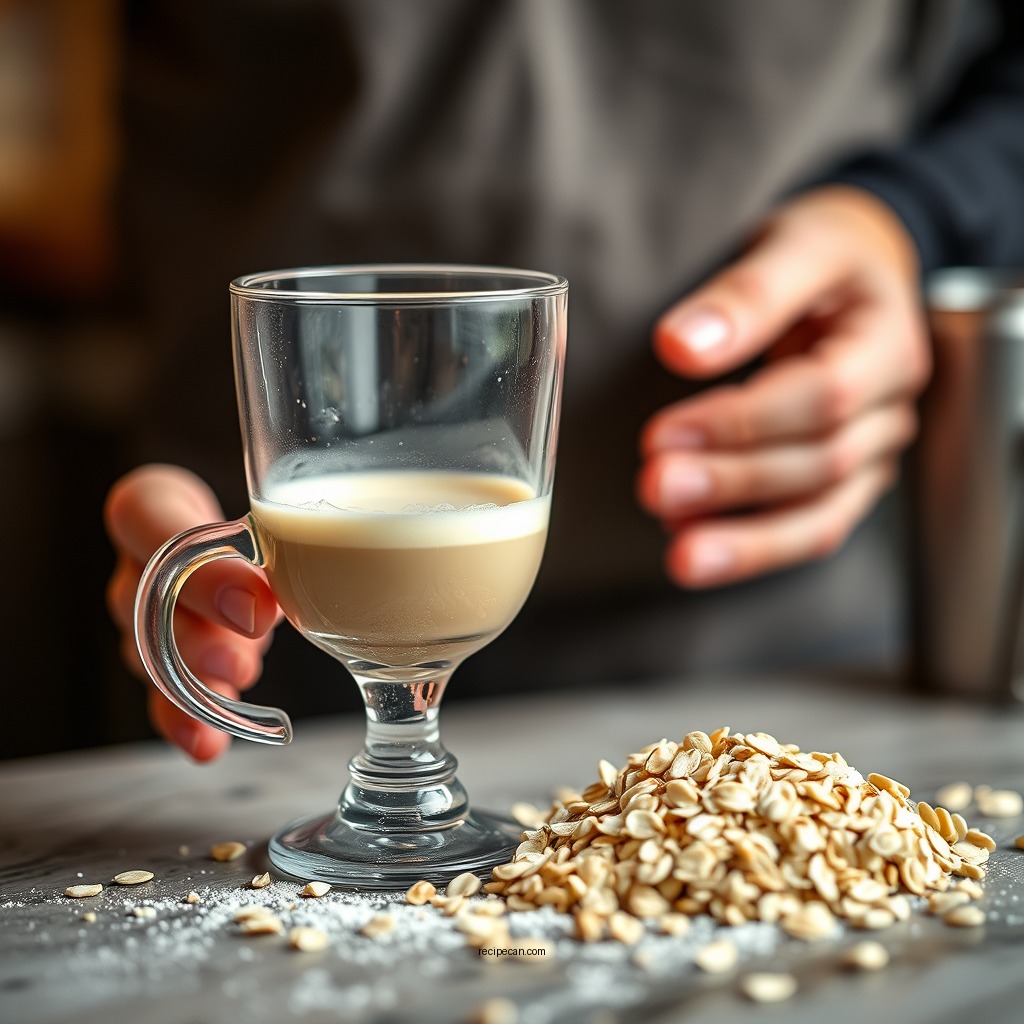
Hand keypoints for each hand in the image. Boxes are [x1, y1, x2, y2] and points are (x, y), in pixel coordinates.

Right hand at [104, 464, 280, 760]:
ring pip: (148, 652)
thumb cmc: (260, 516)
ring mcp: (143, 617)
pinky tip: (206, 744)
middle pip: (144, 601)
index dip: (195, 564)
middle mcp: (138, 562)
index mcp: (153, 508)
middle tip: (241, 659)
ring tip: (236, 691)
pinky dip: (185, 722)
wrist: (247, 548)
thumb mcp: (277, 515)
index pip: (147, 519)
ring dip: (191, 681)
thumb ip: (283, 532)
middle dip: (194, 637)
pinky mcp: (163, 662)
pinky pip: (161, 695)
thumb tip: (314, 572)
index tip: (257, 606)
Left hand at [637, 186, 929, 586]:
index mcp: (888, 343)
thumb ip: (745, 294)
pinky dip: (753, 547)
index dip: (742, 421)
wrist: (859, 273)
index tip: (665, 432)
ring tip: (678, 549)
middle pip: (819, 462)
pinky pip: (808, 530)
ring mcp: (873, 453)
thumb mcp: (794, 245)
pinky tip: (695, 546)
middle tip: (656, 486)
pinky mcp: (845, 482)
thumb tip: (680, 345)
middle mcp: (889, 409)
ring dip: (745, 538)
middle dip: (733, 482)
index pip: (824, 396)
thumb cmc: (827, 257)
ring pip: (820, 515)